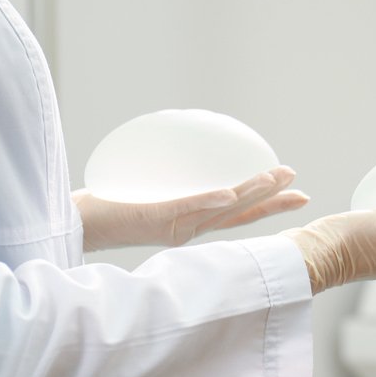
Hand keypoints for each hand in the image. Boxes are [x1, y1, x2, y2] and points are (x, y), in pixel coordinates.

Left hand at [74, 166, 308, 250]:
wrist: (76, 225)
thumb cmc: (109, 206)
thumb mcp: (151, 189)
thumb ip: (176, 177)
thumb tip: (193, 147)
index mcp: (193, 224)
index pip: (240, 215)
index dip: (271, 206)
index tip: (300, 195)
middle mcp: (190, 229)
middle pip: (239, 214)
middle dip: (271, 199)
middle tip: (296, 181)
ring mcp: (174, 226)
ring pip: (221, 211)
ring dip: (251, 195)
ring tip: (274, 178)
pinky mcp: (154, 220)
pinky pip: (187, 208)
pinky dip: (210, 201)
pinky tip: (229, 192)